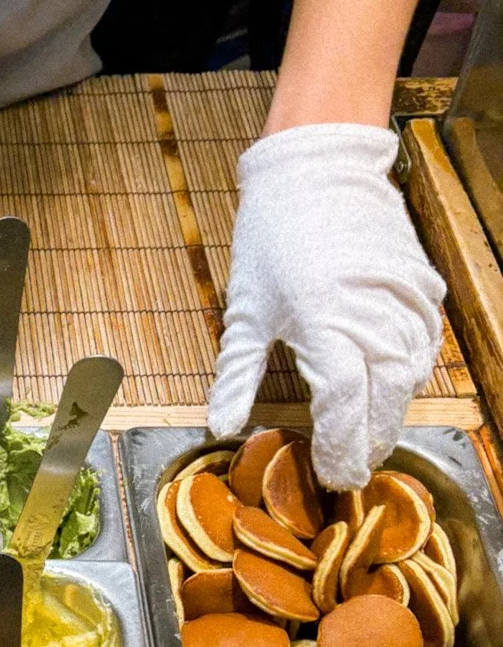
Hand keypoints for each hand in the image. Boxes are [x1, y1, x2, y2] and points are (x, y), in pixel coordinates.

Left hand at [207, 123, 445, 489]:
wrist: (315, 170)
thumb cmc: (271, 240)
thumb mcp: (245, 311)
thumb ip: (236, 376)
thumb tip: (220, 428)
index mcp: (324, 322)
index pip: (344, 406)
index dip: (340, 448)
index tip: (332, 476)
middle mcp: (371, 313)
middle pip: (384, 400)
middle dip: (369, 441)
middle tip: (351, 470)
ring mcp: (403, 298)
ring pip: (412, 376)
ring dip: (392, 413)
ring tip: (369, 438)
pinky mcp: (421, 285)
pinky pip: (426, 344)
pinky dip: (411, 375)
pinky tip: (392, 391)